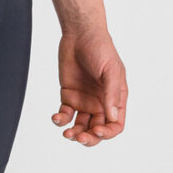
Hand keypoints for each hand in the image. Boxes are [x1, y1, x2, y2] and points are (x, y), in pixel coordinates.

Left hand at [52, 28, 127, 146]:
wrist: (80, 34)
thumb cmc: (101, 49)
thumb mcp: (111, 71)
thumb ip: (111, 94)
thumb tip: (112, 118)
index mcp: (115, 99)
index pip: (115, 125)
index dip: (108, 133)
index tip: (97, 131)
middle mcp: (100, 103)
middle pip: (97, 130)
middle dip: (89, 138)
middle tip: (80, 137)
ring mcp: (84, 100)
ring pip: (80, 126)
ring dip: (74, 133)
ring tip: (67, 132)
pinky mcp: (69, 95)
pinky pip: (65, 113)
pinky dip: (61, 119)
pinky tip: (57, 118)